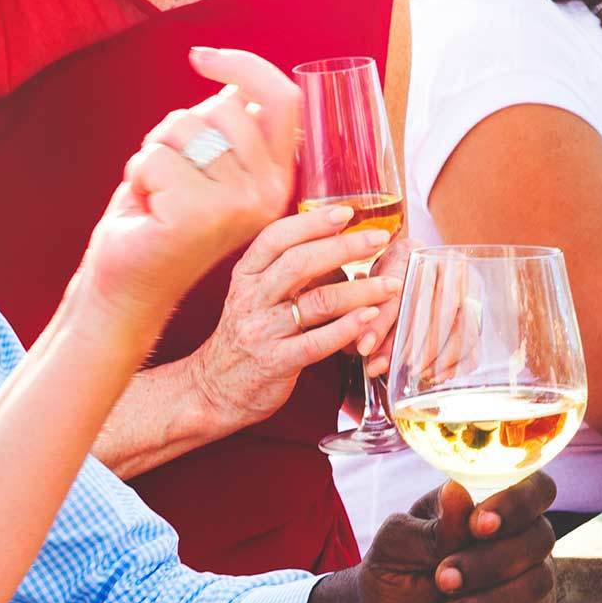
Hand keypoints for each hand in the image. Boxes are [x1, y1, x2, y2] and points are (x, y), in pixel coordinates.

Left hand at [80, 46, 302, 318]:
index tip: (200, 58)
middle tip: (170, 174)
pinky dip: (138, 176)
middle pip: (223, 108)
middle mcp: (269, 193)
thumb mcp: (205, 163)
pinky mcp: (199, 216)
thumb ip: (229, 128)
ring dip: (155, 154)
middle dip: (178, 129)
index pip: (283, 99)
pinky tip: (147, 209)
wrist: (129, 282)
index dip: (244, 66)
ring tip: (159, 194)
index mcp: (278, 177)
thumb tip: (233, 83)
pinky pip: (155, 158)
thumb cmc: (161, 215)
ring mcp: (239, 206)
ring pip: (185, 128)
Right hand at [187, 205, 405, 431]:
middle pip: (299, 263)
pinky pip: (316, 342)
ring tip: (389, 284)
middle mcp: (251, 299)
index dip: (312, 222)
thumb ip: (288, 272)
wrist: (212, 390)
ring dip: (359, 290)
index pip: (276, 238)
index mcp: (246, 277)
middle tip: (379, 239)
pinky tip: (370, 318)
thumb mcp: (255, 296)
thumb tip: (338, 244)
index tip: (346, 212)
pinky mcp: (276, 363)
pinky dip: (347, 328)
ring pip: (315, 302)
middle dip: (344, 247)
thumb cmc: (245, 337)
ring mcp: (262, 331)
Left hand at [355, 474, 560, 602]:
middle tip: (443, 578)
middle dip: (490, 561)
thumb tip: (457, 493)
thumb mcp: (397, 543)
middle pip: (540, 536)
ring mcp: (528, 575)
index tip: (479, 525)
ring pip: (538, 580)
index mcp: (490, 501)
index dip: (517, 503)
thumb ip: (432, 526)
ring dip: (491, 600)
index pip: (535, 486)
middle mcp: (518, 534)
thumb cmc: (397, 569)